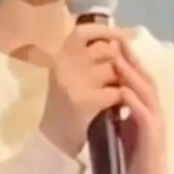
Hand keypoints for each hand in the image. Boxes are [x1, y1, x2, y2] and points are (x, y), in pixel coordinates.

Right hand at [36, 24, 122, 157]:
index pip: (83, 32)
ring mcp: (73, 82)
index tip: (121, 36)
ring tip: (119, 92)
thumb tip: (115, 42)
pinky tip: (117, 107)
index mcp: (58, 56)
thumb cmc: (63, 108)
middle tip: (121, 76)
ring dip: (121, 81)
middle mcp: (63, 64)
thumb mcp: (68, 76)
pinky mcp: (84, 101)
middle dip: (118, 62)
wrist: (52, 143)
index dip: (104, 31)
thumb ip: (85, 59)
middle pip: (105, 51)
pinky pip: (115, 92)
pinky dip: (120, 100)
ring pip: (113, 71)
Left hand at [113, 37, 168, 173]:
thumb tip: (107, 97)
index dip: (130, 62)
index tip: (115, 44)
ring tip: (118, 60)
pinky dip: (134, 102)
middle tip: (119, 41)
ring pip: (147, 94)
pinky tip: (122, 92)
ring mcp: (157, 125)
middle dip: (133, 60)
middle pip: (146, 80)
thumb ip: (119, 115)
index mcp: (149, 111)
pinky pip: (144, 115)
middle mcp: (156, 113)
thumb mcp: (124, 132)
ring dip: (132, 76)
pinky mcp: (154, 138)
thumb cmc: (135, 164)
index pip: (141, 81)